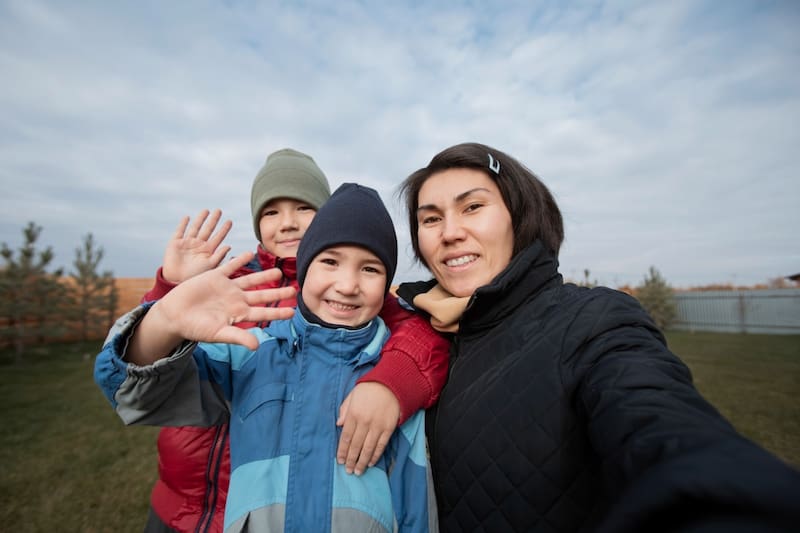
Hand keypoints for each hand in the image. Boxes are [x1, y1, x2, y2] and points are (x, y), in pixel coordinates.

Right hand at [156, 253, 295, 348]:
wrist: (174, 315)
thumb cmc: (195, 328)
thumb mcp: (217, 333)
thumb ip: (238, 337)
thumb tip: (257, 346)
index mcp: (238, 314)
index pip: (263, 313)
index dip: (277, 312)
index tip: (293, 312)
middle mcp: (236, 300)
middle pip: (261, 295)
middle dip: (277, 293)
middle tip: (294, 289)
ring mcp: (226, 287)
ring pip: (250, 279)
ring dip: (264, 275)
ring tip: (278, 271)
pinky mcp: (214, 276)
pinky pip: (230, 266)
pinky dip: (239, 260)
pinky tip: (250, 253)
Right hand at [161, 209, 232, 282]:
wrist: (176, 281)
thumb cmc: (195, 276)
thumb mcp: (210, 266)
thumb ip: (219, 256)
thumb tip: (229, 246)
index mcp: (208, 251)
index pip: (218, 237)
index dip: (223, 230)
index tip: (230, 221)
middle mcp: (198, 245)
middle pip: (208, 230)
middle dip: (213, 220)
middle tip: (219, 211)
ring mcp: (187, 243)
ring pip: (195, 228)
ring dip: (200, 219)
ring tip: (206, 211)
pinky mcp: (175, 243)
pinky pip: (180, 231)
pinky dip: (183, 224)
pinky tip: (187, 217)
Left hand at [336, 382, 399, 474]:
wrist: (391, 384)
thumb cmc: (370, 389)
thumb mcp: (352, 395)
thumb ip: (344, 410)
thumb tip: (338, 424)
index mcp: (353, 414)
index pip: (345, 437)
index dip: (342, 451)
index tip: (340, 461)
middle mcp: (364, 422)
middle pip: (355, 445)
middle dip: (351, 460)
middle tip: (348, 471)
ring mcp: (377, 426)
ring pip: (368, 448)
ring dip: (362, 462)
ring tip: (358, 472)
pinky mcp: (388, 428)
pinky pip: (381, 445)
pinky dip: (375, 456)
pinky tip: (371, 463)